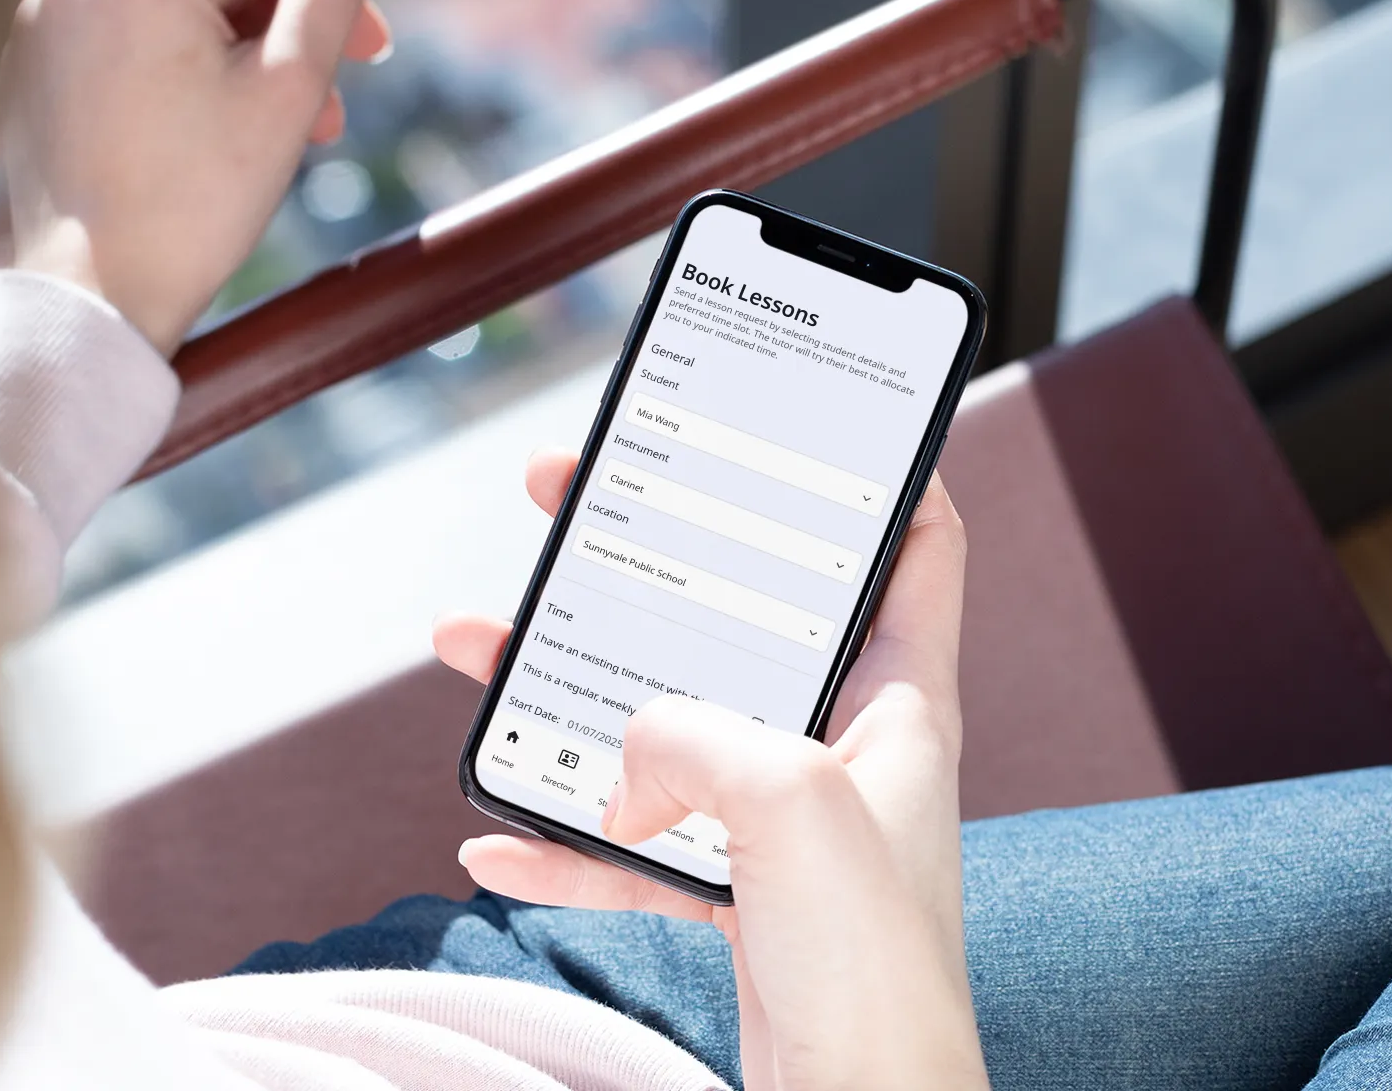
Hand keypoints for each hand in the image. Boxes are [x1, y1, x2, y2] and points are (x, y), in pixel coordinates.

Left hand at [0, 0, 390, 351]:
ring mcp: (42, 21)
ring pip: (168, 15)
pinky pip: (119, 47)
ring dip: (227, 62)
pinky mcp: (25, 68)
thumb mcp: (290, 88)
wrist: (93, 294)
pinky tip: (192, 140)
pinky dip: (166, 80)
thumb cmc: (197, 200)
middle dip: (277, 39)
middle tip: (323, 117)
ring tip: (259, 136)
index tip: (366, 58)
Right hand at [433, 450, 986, 1089]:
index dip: (873, 470)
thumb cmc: (874, 969)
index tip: (792, 421)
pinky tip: (494, 835)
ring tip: (474, 645)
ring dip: (564, 685)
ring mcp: (779, 815)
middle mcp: (839, 741)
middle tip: (568, 494)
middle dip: (647, 553)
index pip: (917, 544)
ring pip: (659, 719)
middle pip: (738, 612)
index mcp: (896, 696)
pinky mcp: (731, 885)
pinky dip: (561, 833)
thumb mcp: (790, 805)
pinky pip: (628, 840)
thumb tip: (627, 755)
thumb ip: (697, 737)